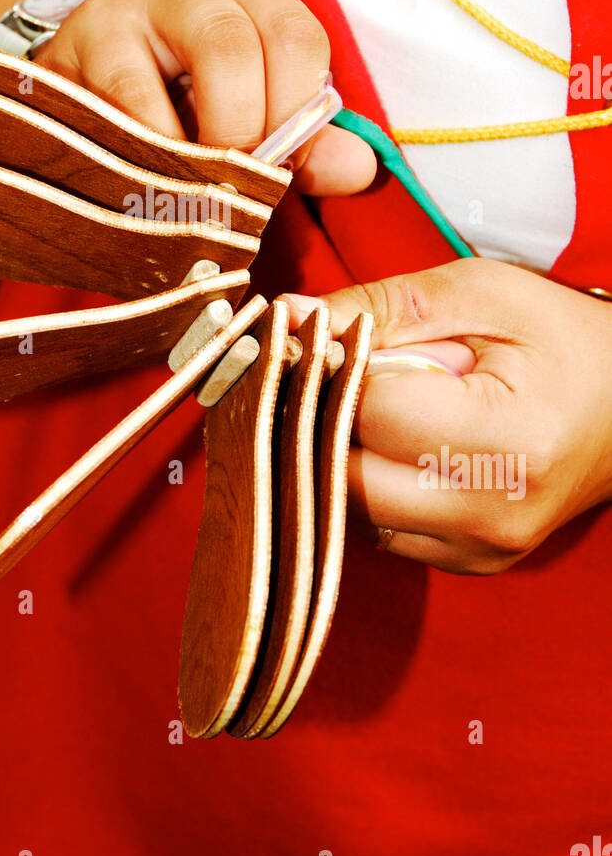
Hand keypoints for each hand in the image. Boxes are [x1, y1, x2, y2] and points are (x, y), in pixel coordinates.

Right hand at [35, 0, 375, 194]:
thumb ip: (302, 147)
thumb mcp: (243, 121)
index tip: (282, 169)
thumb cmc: (173, 106)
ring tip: (192, 185)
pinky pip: (126, 90)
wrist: (77, 89)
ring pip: (196, 52)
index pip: (299, 38)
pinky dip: (147, 144)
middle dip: (246, 127)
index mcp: (253, 3)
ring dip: (202, 138)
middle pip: (244, 42)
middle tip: (233, 182)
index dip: (297, 112)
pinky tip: (144, 174)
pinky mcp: (84, 37)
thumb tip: (359, 169)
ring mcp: (137, 5)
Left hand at [286, 259, 611, 573]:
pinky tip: (393, 443)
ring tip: (371, 404)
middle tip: (332, 371)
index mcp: (509, 442)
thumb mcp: (481, 293)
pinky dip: (369, 485)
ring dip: (341, 456)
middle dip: (326, 419)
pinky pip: (380, 530)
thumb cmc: (566, 339)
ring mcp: (484, 549)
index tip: (319, 338)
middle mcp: (495, 514)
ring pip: (353, 511)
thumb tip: (290, 315)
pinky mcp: (472, 563)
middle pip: (348, 478)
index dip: (333, 369)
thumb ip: (380, 304)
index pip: (369, 415)